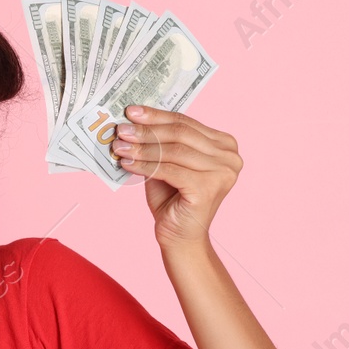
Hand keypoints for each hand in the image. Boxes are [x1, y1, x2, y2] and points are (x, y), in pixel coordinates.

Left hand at [111, 104, 241, 248]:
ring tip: (119, 146)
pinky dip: (145, 166)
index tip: (131, 112)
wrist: (179, 237)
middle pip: (181, 134)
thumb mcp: (167, 163)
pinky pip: (169, 170)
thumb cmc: (173, 199)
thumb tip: (133, 120)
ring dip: (142, 148)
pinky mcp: (208, 188)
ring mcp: (222, 172)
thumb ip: (160, 142)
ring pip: (174, 151)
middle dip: (147, 130)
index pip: (186, 123)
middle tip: (121, 129)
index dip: (156, 116)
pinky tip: (127, 164)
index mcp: (224, 145)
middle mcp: (230, 156)